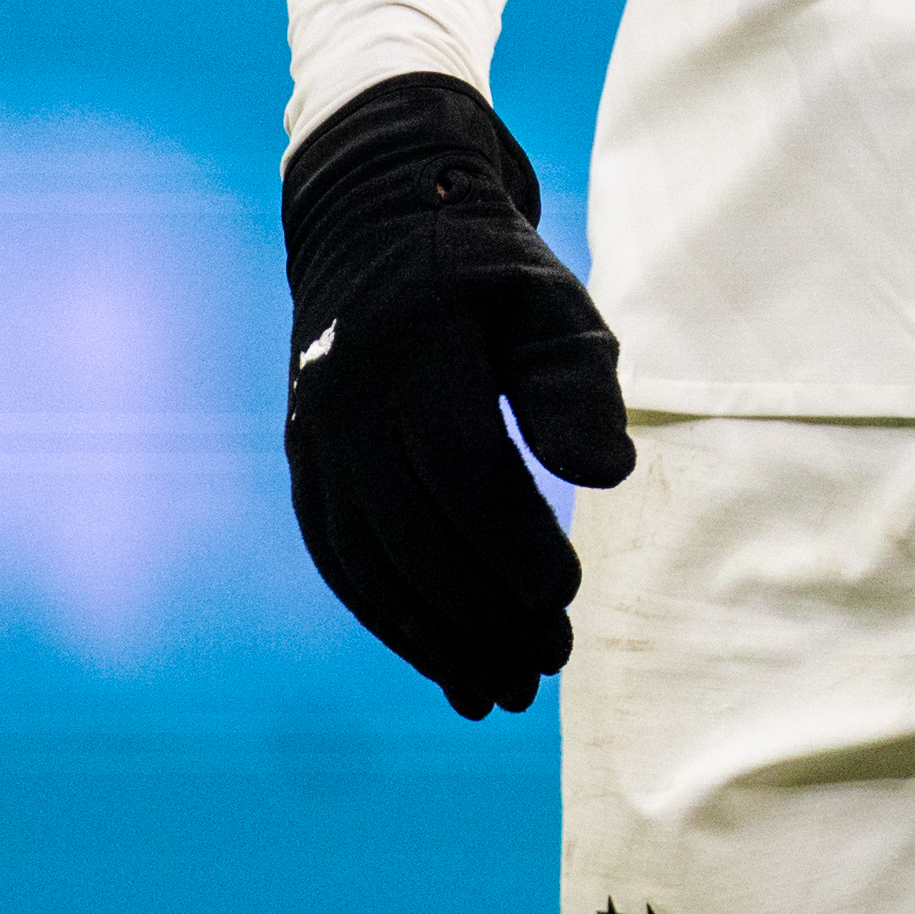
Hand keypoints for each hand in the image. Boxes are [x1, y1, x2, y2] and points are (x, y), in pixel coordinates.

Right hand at [280, 71, 635, 716]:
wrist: (377, 222)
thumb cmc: (487, 272)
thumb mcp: (548, 302)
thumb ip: (576, 385)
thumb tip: (609, 475)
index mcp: (414, 352)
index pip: (462, 474)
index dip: (513, 545)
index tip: (568, 592)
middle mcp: (347, 401)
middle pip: (413, 537)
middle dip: (483, 614)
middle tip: (552, 663)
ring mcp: (314, 438)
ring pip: (369, 565)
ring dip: (436, 640)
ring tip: (506, 690)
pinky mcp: (305, 467)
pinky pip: (343, 561)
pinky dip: (393, 624)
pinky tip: (450, 669)